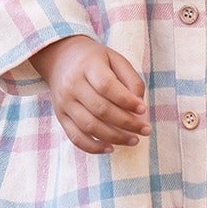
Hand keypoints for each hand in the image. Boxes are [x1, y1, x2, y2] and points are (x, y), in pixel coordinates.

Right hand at [32, 35, 150, 154]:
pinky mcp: (61, 116)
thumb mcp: (115, 59)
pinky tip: (111, 148)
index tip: (143, 109)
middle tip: (145, 130)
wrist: (61, 59)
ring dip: (115, 137)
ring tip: (134, 140)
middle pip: (101, 109)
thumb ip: (131, 79)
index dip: (127, 101)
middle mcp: (72, 84)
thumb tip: (139, 106)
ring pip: (90, 126)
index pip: (107, 86)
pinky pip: (76, 137)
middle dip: (127, 123)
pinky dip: (93, 147)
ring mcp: (64, 102)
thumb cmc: (95, 61)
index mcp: (88, 66)